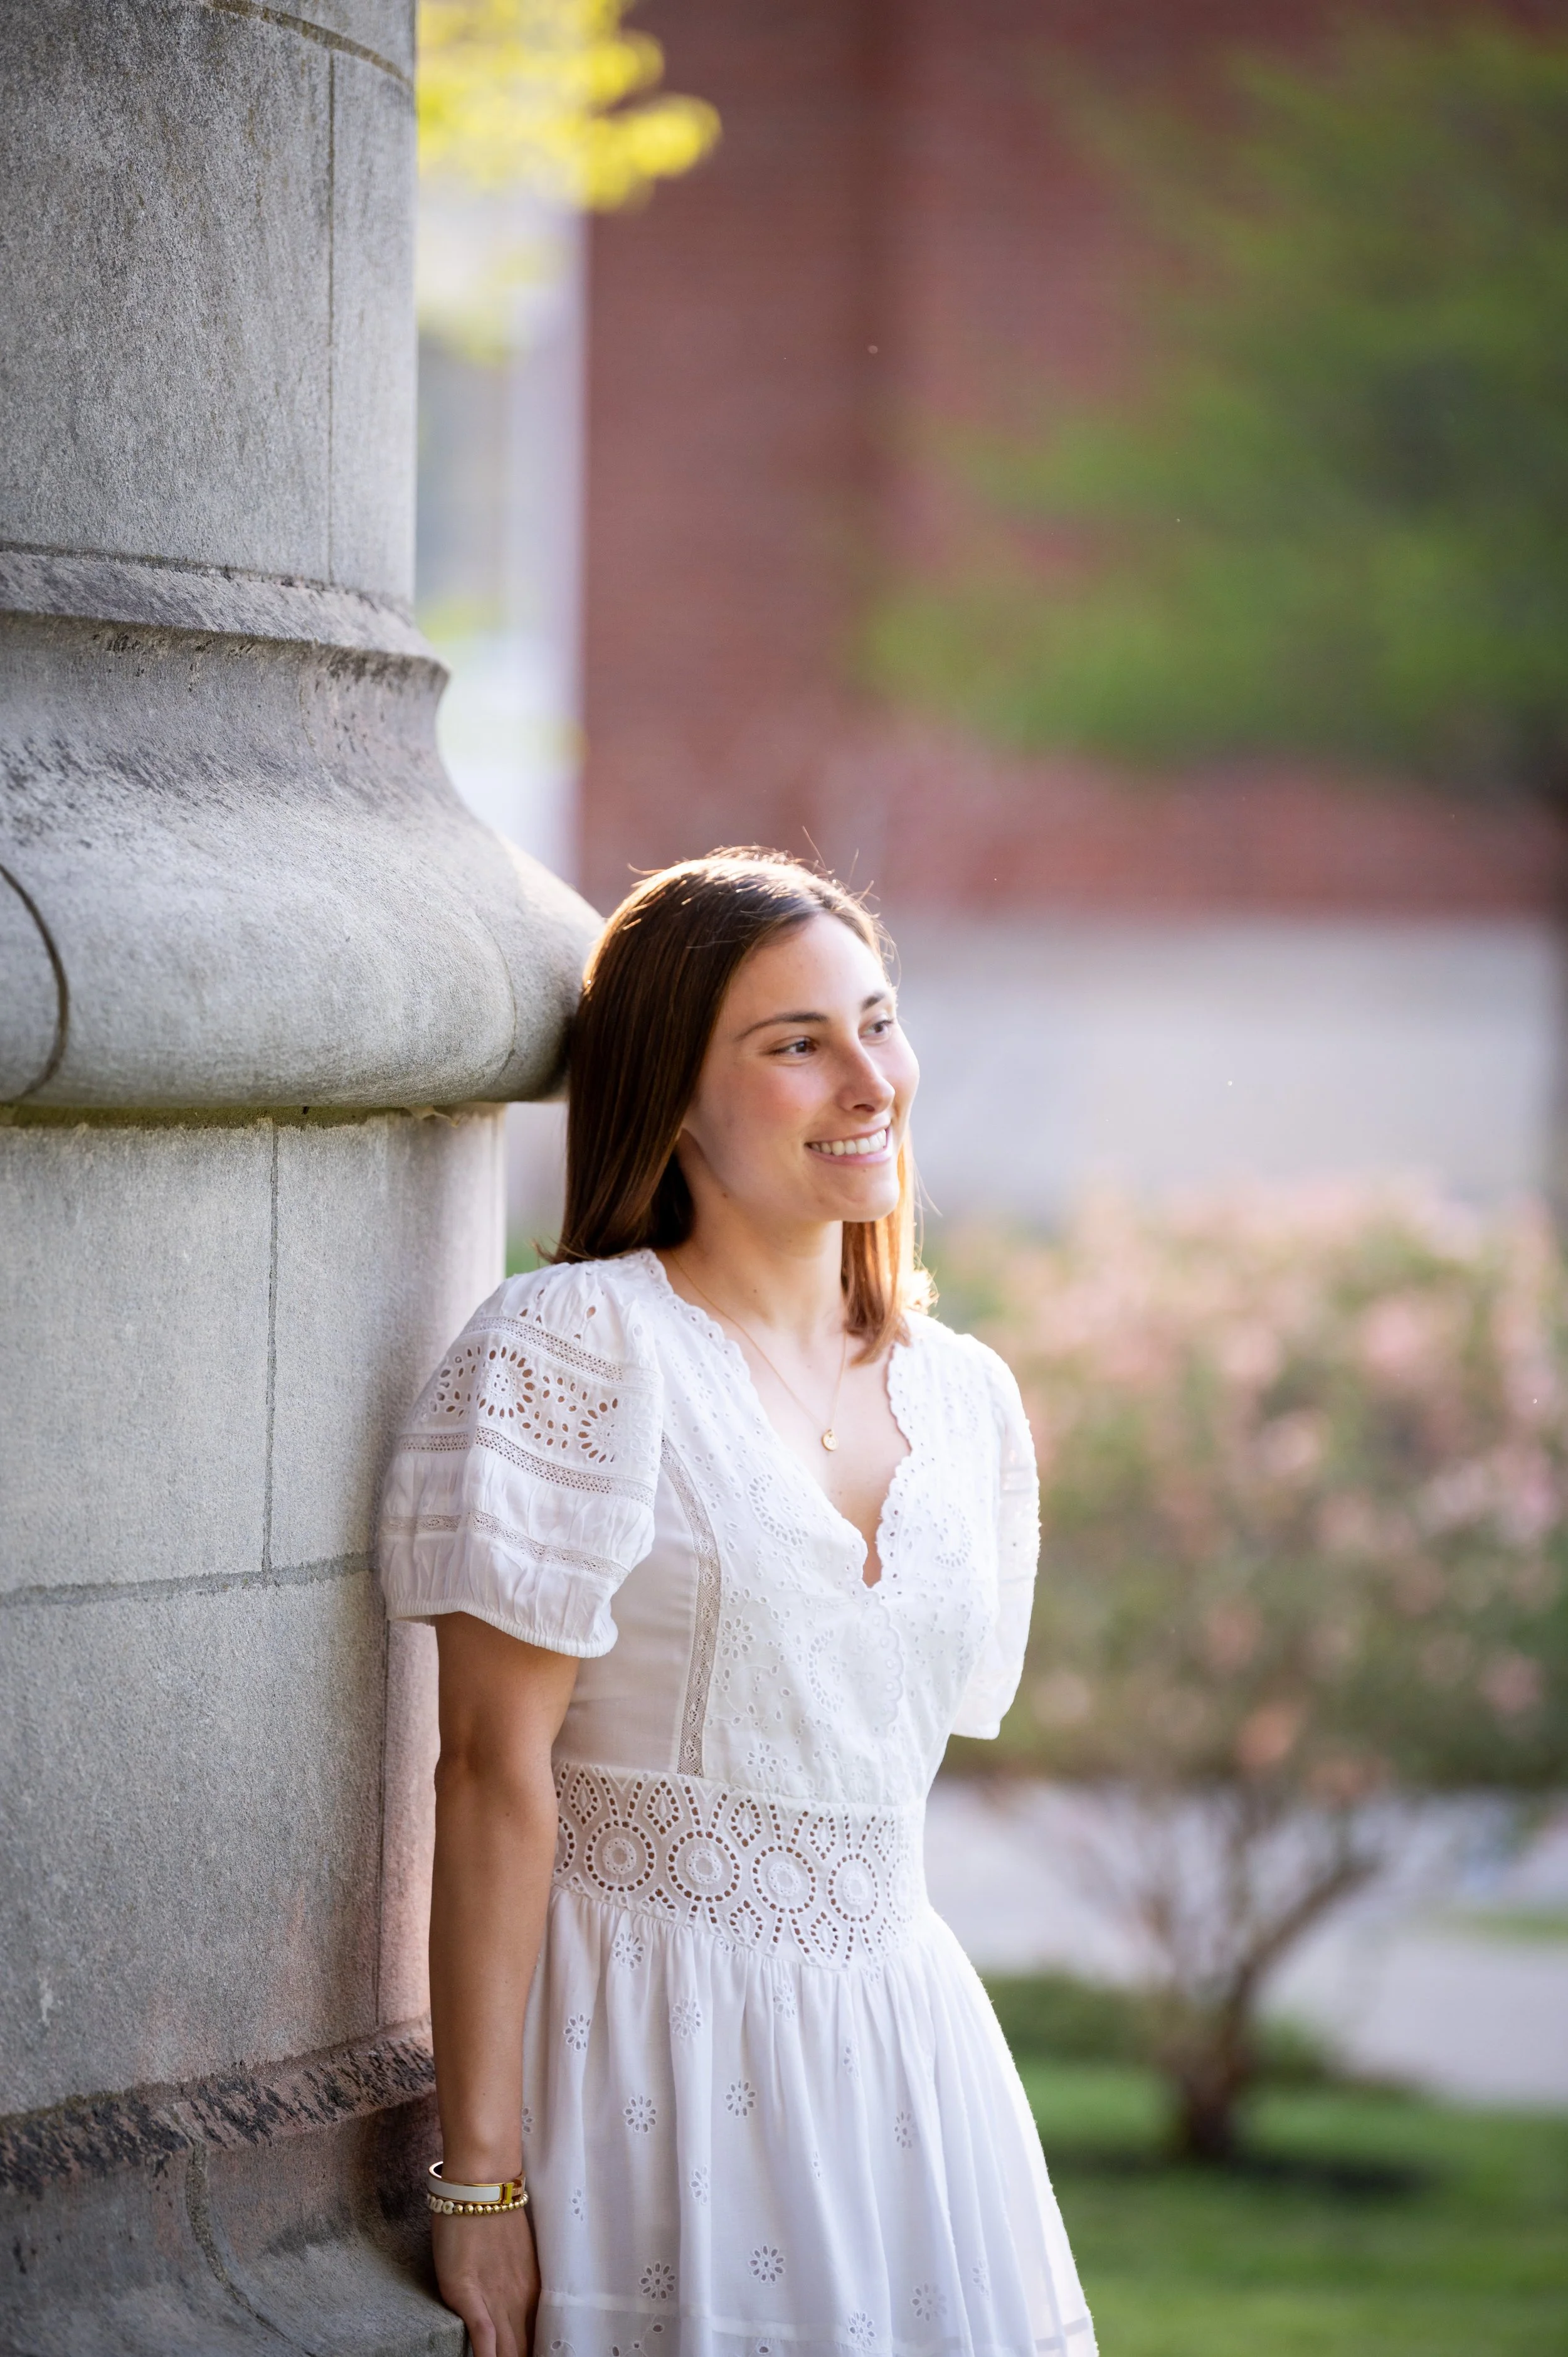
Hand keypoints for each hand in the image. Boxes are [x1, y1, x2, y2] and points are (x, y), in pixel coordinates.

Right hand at [431, 2205, 539, 2356]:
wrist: (482, 2181)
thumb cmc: (495, 2215)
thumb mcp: (516, 2257)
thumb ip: (518, 2285)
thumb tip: (517, 2308)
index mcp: (532, 2292)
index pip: (536, 2341)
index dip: (534, 2353)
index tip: (533, 2356)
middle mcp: (518, 2300)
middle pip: (523, 2350)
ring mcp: (495, 2298)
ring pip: (508, 2350)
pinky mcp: (468, 2292)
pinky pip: (483, 2333)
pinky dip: (487, 2355)